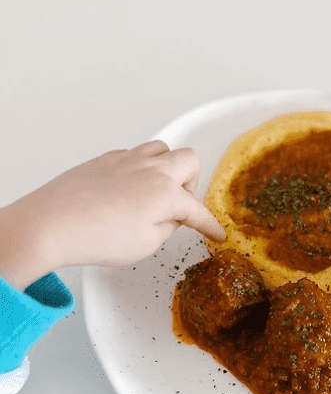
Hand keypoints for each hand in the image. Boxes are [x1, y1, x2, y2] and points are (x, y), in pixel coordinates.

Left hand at [0, 141, 225, 289]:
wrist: (51, 224)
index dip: (210, 225)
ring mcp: (127, 160)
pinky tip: (131, 188)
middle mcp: (150, 169)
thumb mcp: (145, 244)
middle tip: (182, 204)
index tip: (216, 233)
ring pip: (162, 149)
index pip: (198, 210)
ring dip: (167, 169)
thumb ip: (166, 227)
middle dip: (192, 183)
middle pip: (189, 160)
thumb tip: (171, 218)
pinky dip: (141, 169)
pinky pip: (135, 155)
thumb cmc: (94, 236)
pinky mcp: (106, 159)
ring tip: (157, 191)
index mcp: (165, 193)